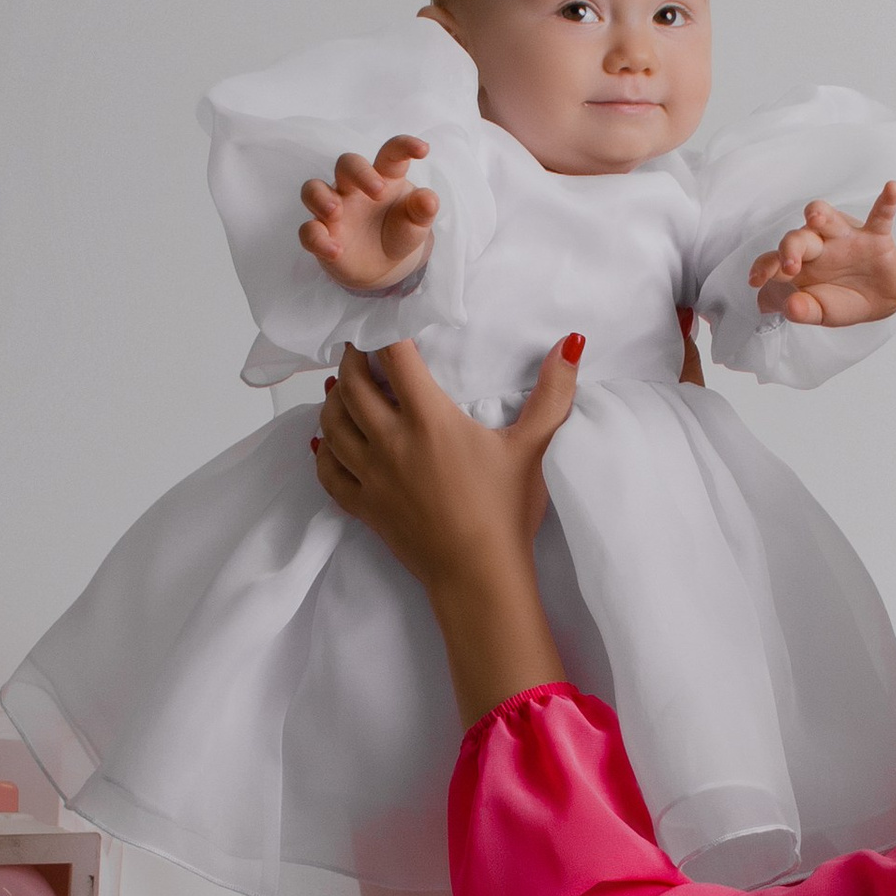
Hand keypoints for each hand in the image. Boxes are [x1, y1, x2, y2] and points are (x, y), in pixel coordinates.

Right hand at [298, 136, 439, 293]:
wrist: (383, 265)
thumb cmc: (399, 232)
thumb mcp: (416, 224)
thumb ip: (422, 210)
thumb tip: (428, 198)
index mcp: (383, 178)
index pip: (390, 153)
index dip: (404, 146)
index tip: (423, 150)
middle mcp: (354, 188)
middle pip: (346, 163)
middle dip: (360, 172)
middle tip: (378, 192)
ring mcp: (333, 210)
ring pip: (312, 190)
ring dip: (321, 198)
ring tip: (336, 212)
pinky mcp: (321, 234)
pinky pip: (308, 231)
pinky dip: (318, 240)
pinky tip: (336, 251)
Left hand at [312, 339, 579, 721]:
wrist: (479, 577)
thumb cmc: (506, 512)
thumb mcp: (533, 447)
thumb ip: (553, 392)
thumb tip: (573, 343)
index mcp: (429, 420)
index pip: (393, 358)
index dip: (383, 331)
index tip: (384, 318)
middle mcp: (390, 442)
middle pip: (352, 385)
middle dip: (353, 360)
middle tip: (361, 349)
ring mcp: (371, 476)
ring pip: (331, 424)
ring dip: (334, 399)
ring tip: (343, 386)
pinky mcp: (364, 507)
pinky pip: (327, 472)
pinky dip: (322, 451)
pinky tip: (325, 441)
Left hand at [750, 180, 895, 325]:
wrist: (880, 302)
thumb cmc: (843, 301)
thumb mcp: (822, 312)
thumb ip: (805, 311)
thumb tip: (790, 307)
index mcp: (799, 265)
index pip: (774, 259)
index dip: (763, 266)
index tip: (755, 280)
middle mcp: (818, 246)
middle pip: (798, 237)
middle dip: (790, 247)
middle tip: (790, 266)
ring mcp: (846, 238)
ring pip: (828, 217)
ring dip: (821, 215)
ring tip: (815, 217)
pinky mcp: (875, 237)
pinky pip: (880, 215)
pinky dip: (886, 202)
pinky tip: (891, 188)